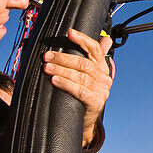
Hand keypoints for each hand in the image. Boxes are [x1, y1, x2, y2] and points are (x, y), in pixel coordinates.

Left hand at [43, 29, 113, 146]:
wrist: (86, 120)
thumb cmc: (85, 94)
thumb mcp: (90, 75)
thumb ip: (95, 56)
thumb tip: (104, 39)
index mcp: (102, 68)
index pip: (95, 50)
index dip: (83, 40)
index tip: (69, 33)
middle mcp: (104, 78)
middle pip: (84, 63)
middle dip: (64, 58)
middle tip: (47, 55)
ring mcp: (101, 91)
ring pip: (81, 77)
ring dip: (62, 70)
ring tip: (47, 67)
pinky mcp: (96, 102)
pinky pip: (80, 91)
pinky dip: (66, 84)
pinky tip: (55, 80)